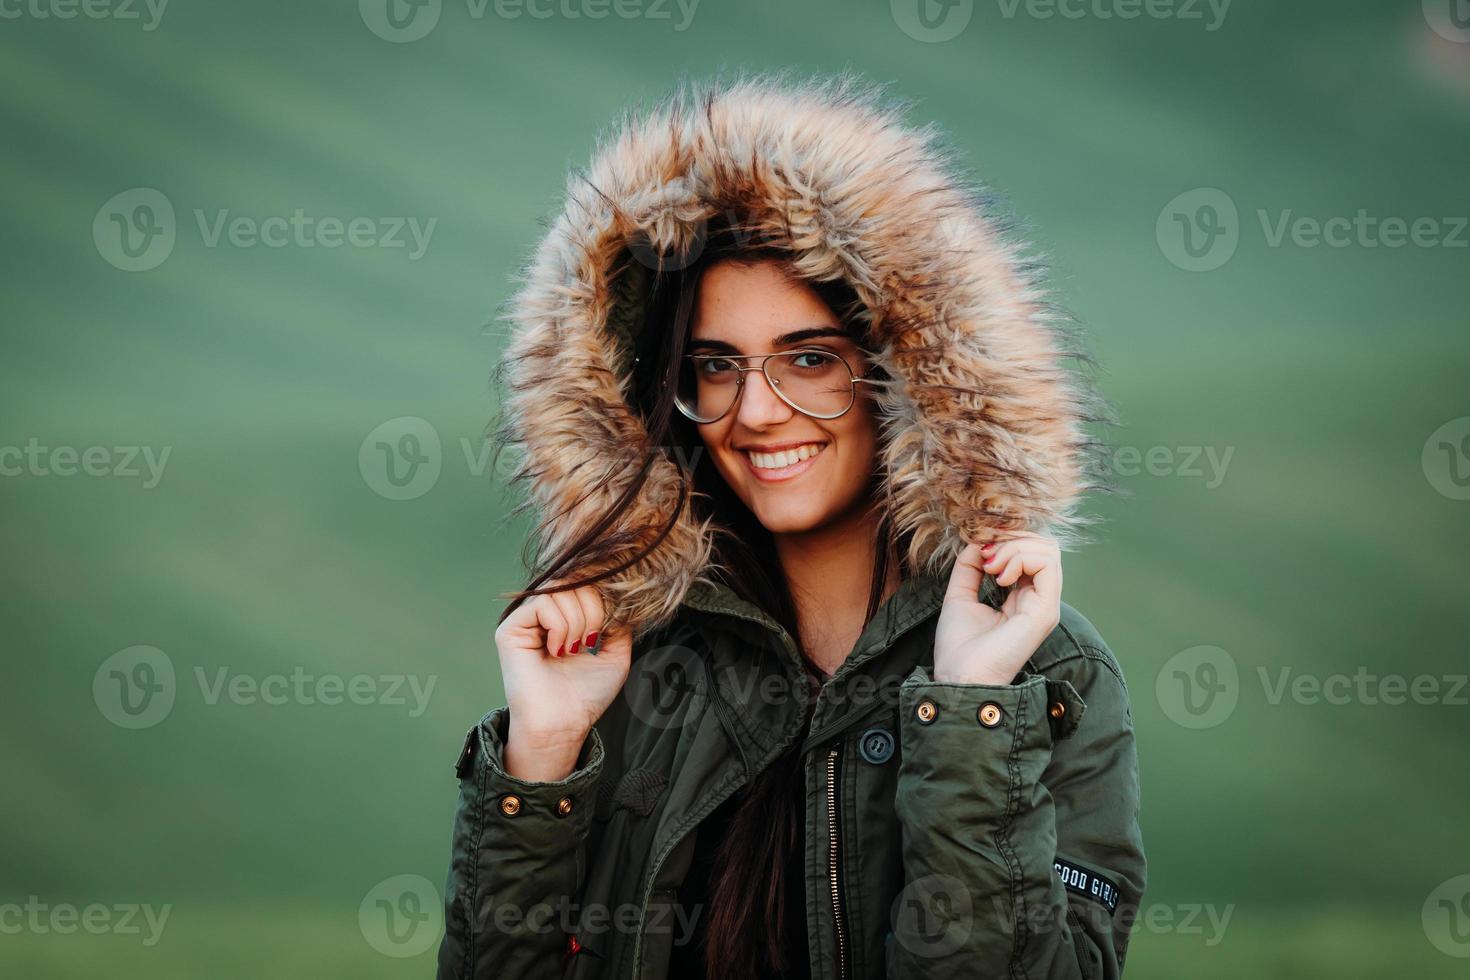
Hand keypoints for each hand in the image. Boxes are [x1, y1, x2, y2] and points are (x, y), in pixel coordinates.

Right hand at [494, 579, 632, 779]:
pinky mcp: (510, 629)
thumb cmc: (586, 695)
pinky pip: (543, 603)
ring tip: (573, 649)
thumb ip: (617, 621)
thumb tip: (617, 596)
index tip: (609, 628)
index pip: (585, 583)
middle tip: (590, 641)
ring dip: (578, 620)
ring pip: (560, 589)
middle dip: (594, 608)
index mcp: (563, 618)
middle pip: (574, 580)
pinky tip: (558, 650)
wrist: (563, 724)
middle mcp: (541, 615)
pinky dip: (560, 625)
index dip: (603, 597)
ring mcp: (524, 620)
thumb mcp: (615, 652)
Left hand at [932, 531, 1062, 685]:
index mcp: (1023, 598)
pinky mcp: (1045, 611)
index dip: (1006, 540)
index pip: (1032, 552)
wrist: (959, 678)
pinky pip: (1047, 565)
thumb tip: (978, 542)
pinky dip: (1019, 558)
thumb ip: (970, 567)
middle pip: (1044, 546)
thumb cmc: (959, 646)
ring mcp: (1046, 606)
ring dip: (1013, 548)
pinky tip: (998, 576)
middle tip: (984, 556)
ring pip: (1048, 551)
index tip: (978, 548)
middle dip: (1011, 539)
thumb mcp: (960, 595)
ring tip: (990, 567)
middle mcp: (1040, 600)